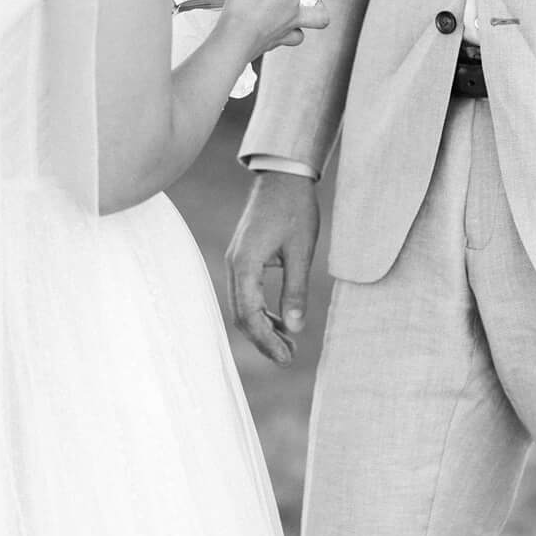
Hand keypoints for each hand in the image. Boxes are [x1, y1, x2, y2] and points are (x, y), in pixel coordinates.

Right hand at [215, 0, 328, 59]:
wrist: (232, 41)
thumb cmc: (248, 10)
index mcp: (294, 2)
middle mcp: (292, 20)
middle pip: (319, 17)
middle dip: (319, 8)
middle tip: (310, 0)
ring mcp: (280, 36)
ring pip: (299, 34)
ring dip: (297, 26)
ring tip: (286, 16)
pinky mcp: (265, 46)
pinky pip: (277, 42)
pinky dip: (274, 36)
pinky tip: (264, 29)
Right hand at [225, 169, 320, 365]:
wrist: (284, 177)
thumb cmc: (295, 209)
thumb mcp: (302, 251)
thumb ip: (296, 290)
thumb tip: (295, 329)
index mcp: (245, 265)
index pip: (250, 315)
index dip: (267, 341)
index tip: (286, 358)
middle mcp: (233, 265)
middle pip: (242, 315)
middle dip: (263, 340)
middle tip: (289, 358)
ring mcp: (235, 261)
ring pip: (242, 306)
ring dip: (262, 327)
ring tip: (288, 344)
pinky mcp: (242, 257)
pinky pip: (246, 293)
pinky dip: (261, 310)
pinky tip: (281, 320)